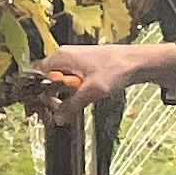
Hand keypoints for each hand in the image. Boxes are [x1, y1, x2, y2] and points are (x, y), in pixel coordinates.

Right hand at [17, 41, 175, 115]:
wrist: (138, 62)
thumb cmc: (117, 68)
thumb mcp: (92, 90)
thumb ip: (73, 105)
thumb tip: (58, 118)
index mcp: (63, 56)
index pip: (38, 72)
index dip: (38, 89)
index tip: (41, 104)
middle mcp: (67, 57)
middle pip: (48, 79)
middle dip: (51, 95)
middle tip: (57, 109)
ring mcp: (76, 62)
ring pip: (61, 82)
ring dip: (64, 96)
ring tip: (71, 106)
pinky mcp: (86, 68)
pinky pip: (73, 83)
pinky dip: (75, 93)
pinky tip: (81, 100)